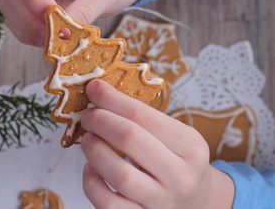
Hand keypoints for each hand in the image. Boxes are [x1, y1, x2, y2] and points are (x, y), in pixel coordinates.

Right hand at [0, 0, 170, 45]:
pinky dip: (29, 30)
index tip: (53, 25)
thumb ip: (82, 12)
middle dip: (29, 19)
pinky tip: (50, 38)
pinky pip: (19, 14)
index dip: (36, 1)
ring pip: (10, 3)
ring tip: (53, 41)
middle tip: (52, 40)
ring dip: (26, 27)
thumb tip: (60, 36)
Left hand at [80, 79, 234, 208]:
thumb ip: (143, 118)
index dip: (112, 99)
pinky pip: (109, 204)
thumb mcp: (175, 137)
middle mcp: (180, 175)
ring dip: (95, 151)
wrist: (198, 203)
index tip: (93, 88)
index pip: (142, 115)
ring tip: (87, 139)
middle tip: (88, 115)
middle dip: (100, 120)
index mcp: (190, 146)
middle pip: (130, 139)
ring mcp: (162, 202)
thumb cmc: (177, 162)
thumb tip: (99, 93)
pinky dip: (91, 183)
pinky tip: (89, 169)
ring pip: (120, 175)